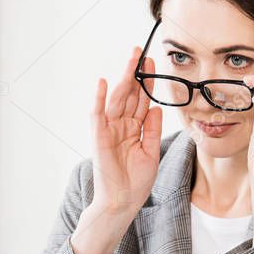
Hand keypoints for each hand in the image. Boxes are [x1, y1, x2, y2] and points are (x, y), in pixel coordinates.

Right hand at [89, 46, 162, 215]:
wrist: (123, 202)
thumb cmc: (136, 181)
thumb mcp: (151, 152)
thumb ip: (153, 130)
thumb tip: (156, 108)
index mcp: (135, 128)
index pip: (142, 100)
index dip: (148, 83)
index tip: (153, 64)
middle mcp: (122, 125)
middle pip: (130, 94)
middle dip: (135, 73)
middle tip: (141, 52)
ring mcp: (110, 130)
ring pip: (117, 99)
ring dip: (123, 78)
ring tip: (131, 60)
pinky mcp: (99, 137)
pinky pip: (98, 115)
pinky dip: (99, 99)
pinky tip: (104, 83)